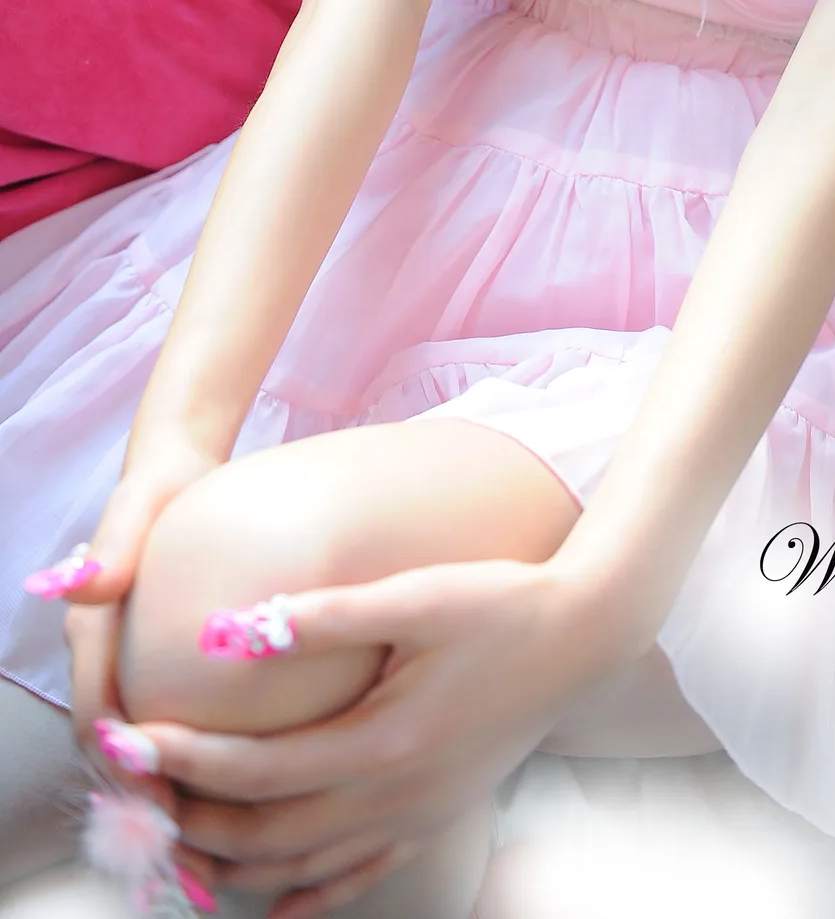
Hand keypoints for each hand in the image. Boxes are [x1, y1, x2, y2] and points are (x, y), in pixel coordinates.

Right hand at [41, 428, 227, 901]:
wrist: (176, 473)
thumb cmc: (159, 489)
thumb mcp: (137, 508)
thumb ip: (112, 548)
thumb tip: (86, 585)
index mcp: (92, 632)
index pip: (98, 718)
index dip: (125, 767)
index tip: (162, 803)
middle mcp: (107, 661)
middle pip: (120, 757)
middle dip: (153, 809)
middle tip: (193, 859)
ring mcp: (135, 669)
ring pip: (149, 756)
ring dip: (178, 806)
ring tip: (218, 858)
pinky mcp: (169, 673)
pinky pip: (180, 732)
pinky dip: (202, 773)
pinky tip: (251, 799)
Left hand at [107, 556, 626, 918]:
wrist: (585, 632)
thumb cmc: (503, 601)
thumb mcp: (418, 596)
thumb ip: (326, 614)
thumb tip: (231, 631)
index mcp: (384, 743)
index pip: (255, 772)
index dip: (183, 760)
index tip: (128, 738)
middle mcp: (395, 796)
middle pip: (265, 837)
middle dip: (188, 819)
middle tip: (133, 788)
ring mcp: (416, 815)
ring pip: (302, 871)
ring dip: (230, 862)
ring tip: (174, 834)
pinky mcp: (435, 815)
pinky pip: (356, 878)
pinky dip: (303, 895)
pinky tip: (271, 902)